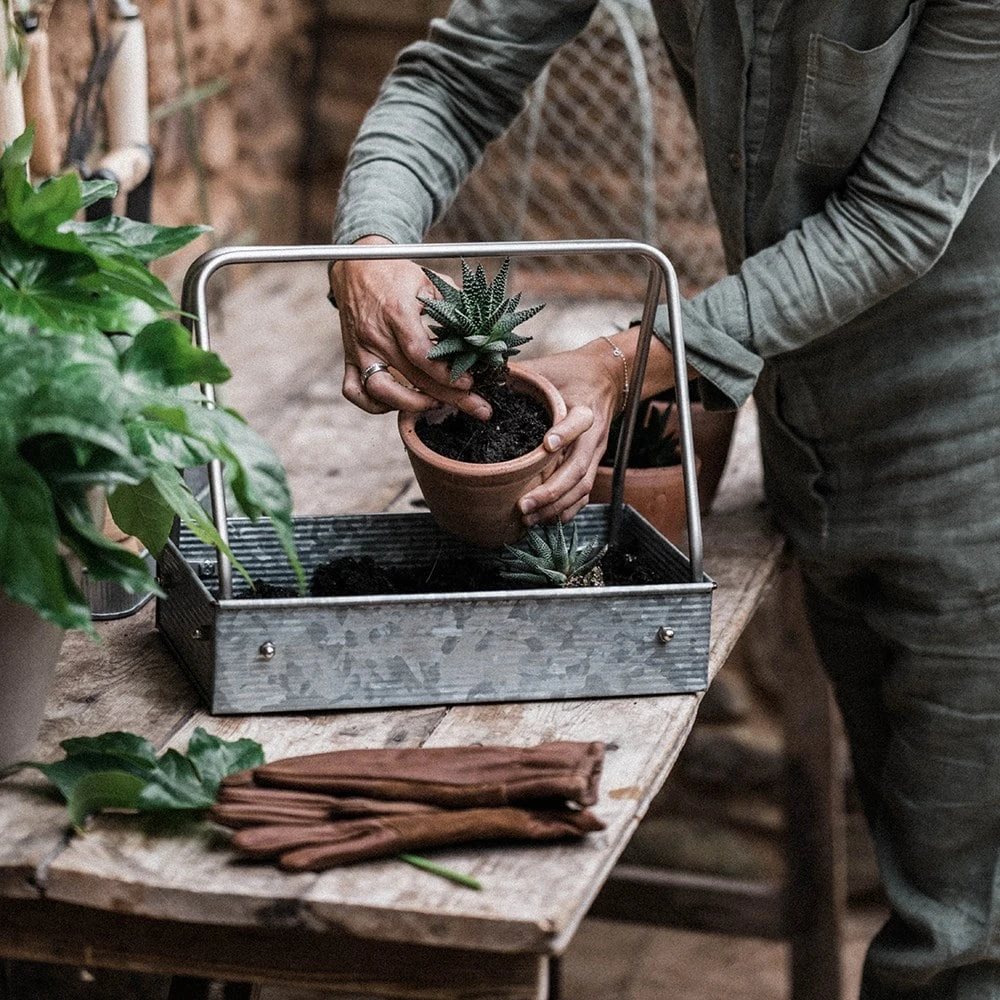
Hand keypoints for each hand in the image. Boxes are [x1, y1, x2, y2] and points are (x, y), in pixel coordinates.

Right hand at [329, 236, 490, 418]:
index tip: (469, 383)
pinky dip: (374, 405)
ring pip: (378, 390)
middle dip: (447, 397)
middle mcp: (375, 334)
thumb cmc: (396, 273)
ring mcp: (360, 348)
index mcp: (397, 312)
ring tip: (435, 404)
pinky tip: (398, 403)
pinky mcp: (350, 357)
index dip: (446, 374)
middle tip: (476, 406)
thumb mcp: (429, 281)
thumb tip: (485, 330)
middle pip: (410, 376)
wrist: (356, 267)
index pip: (420, 353)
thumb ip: (455, 304)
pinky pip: (354, 391)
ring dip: (409, 404)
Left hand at [517, 330, 676, 523]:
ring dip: (556, 507)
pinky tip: (546, 521)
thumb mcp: (548, 367)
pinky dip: (567, 511)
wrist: (606, 377)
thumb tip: (478, 379)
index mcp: (584, 407)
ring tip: (529, 519)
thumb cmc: (570, 371)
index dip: (565, 434)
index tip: (546, 445)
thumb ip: (519, 375)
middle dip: (551, 491)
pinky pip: (585, 494)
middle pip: (578, 468)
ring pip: (582, 487)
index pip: (579, 422)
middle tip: (524, 505)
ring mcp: (595, 453)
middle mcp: (593, 435)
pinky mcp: (593, 464)